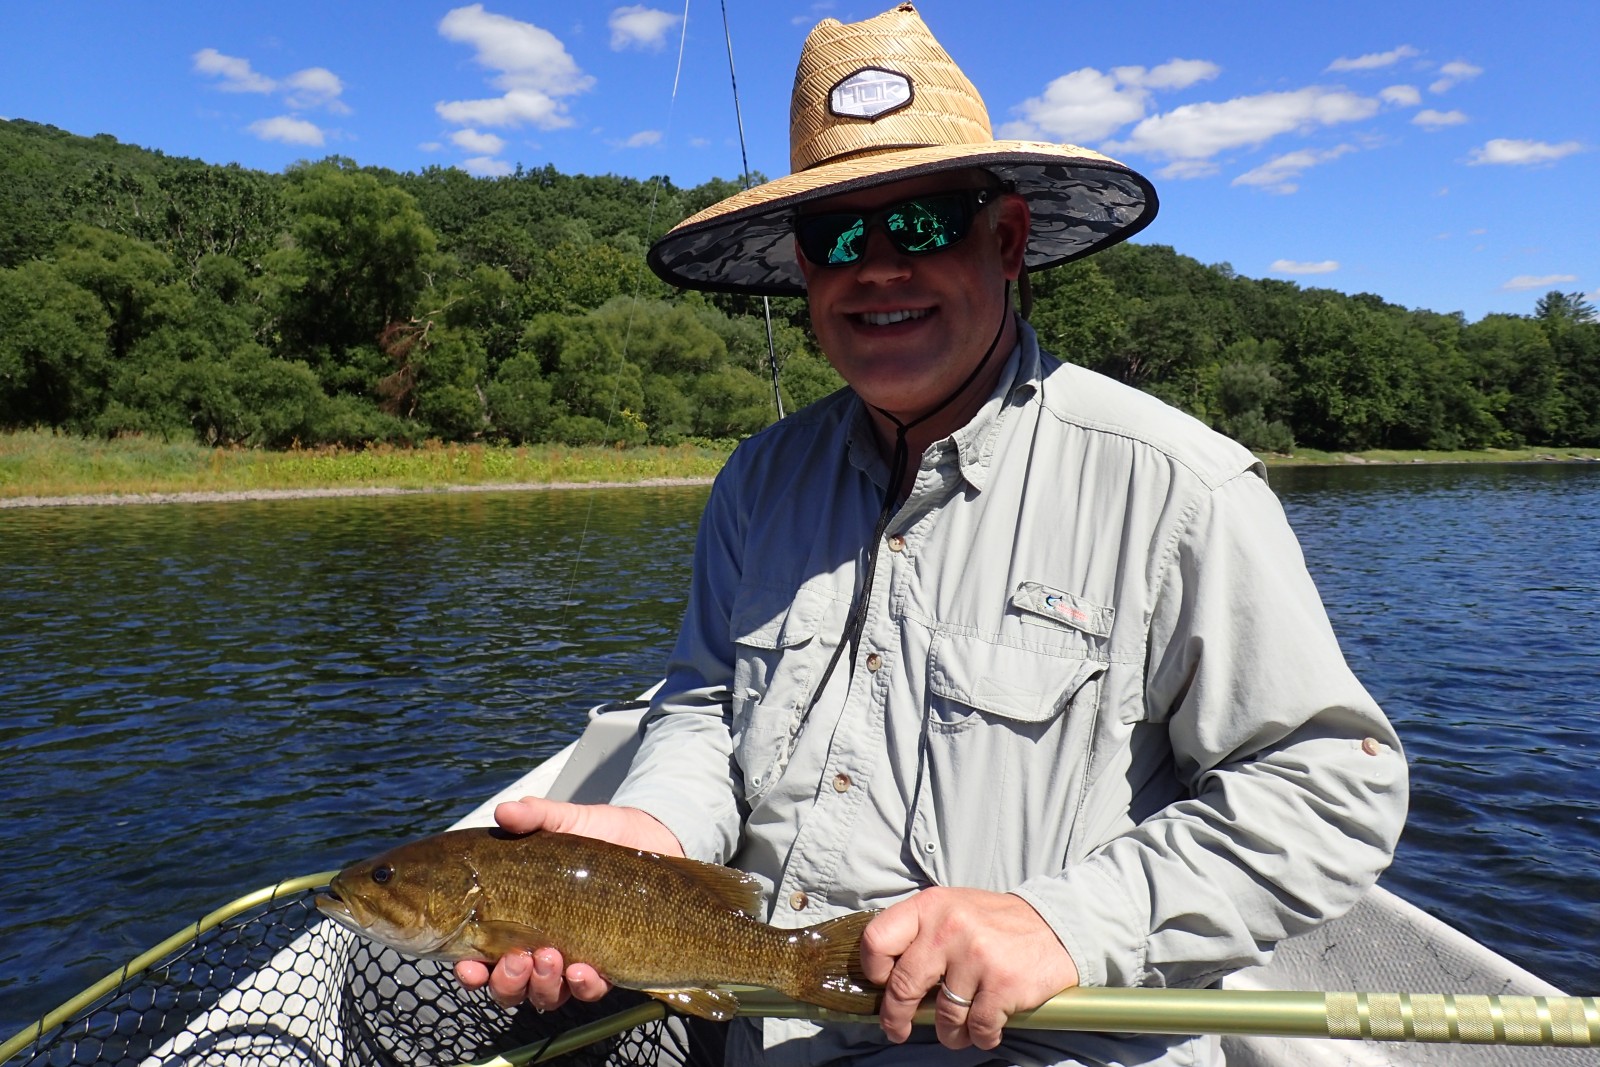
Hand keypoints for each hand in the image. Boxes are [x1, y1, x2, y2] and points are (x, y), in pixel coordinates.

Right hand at [452, 796, 683, 1010]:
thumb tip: (505, 810)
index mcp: (517, 919)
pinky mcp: (610, 963)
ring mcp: (574, 959)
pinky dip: (584, 986)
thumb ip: (536, 817)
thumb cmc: (598, 834)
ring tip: (550, 957)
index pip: (481, 957)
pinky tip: (584, 971)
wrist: (653, 837)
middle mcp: (539, 948)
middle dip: (507, 982)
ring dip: (542, 985)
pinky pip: (591, 991)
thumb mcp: (566, 820)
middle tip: (516, 959)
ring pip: (546, 995)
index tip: (467, 965)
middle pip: (510, 987)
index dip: (470, 970)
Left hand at [859, 887, 1079, 1050]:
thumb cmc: (995, 924)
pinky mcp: (1003, 985)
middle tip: (898, 1029)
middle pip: (903, 985)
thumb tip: (885, 978)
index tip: (883, 984)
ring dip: (948, 1032)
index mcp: (930, 906)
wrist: (1057, 926)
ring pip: (943, 1016)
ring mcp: (977, 956)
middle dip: (896, 1017)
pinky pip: (977, 1028)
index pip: (877, 939)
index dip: (874, 969)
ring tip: (957, 1030)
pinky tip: (985, 1030)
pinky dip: (980, 1037)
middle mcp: (949, 928)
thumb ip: (920, 933)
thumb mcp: (952, 909)